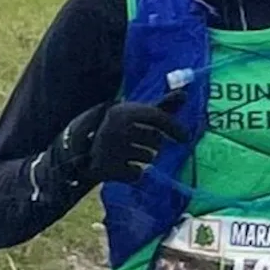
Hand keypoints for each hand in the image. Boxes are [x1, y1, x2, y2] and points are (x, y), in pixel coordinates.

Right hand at [62, 90, 189, 185]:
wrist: (84, 152)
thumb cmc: (119, 131)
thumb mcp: (135, 116)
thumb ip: (161, 107)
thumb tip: (185, 94)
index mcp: (122, 112)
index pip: (156, 116)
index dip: (174, 127)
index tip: (185, 138)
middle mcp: (115, 128)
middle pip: (156, 141)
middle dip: (153, 144)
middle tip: (139, 143)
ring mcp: (110, 149)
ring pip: (149, 158)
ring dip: (144, 158)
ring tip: (127, 153)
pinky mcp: (107, 169)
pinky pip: (138, 175)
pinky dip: (133, 174)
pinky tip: (122, 167)